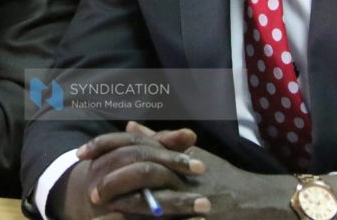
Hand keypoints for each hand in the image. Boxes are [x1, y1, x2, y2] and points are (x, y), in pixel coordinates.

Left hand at [67, 122, 336, 219]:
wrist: (257, 199)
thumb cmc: (222, 177)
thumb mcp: (189, 155)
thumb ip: (157, 142)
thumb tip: (128, 125)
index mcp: (173, 151)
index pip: (132, 142)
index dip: (104, 146)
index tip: (79, 154)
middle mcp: (180, 166)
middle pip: (138, 162)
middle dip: (109, 175)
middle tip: (87, 189)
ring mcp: (189, 190)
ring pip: (149, 190)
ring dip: (122, 200)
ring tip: (99, 211)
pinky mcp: (196, 212)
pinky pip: (164, 216)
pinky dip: (142, 218)